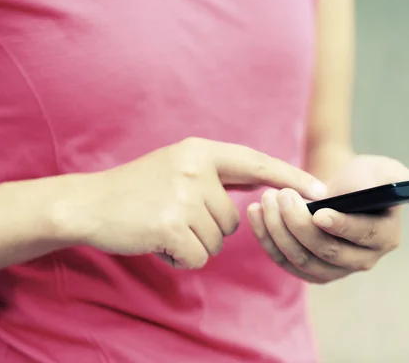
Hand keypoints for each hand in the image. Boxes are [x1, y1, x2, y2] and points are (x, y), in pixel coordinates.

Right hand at [54, 137, 326, 268]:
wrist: (89, 204)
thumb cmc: (138, 190)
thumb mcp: (179, 166)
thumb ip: (220, 174)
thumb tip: (261, 184)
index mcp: (200, 151)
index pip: (256, 163)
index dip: (289, 177)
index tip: (319, 189)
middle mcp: (196, 168)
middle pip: (234, 219)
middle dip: (209, 229)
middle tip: (173, 217)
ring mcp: (184, 195)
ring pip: (218, 240)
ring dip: (194, 242)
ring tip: (163, 226)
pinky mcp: (172, 224)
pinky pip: (200, 256)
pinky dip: (182, 258)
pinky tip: (158, 241)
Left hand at [247, 155, 408, 283]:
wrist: (338, 188)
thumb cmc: (365, 176)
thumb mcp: (387, 171)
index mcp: (385, 236)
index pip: (363, 236)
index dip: (341, 225)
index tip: (319, 211)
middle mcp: (363, 259)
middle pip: (326, 252)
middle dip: (298, 224)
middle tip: (279, 195)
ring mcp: (335, 269)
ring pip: (301, 260)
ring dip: (277, 231)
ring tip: (264, 200)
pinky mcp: (310, 270)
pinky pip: (284, 261)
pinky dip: (266, 239)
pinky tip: (255, 214)